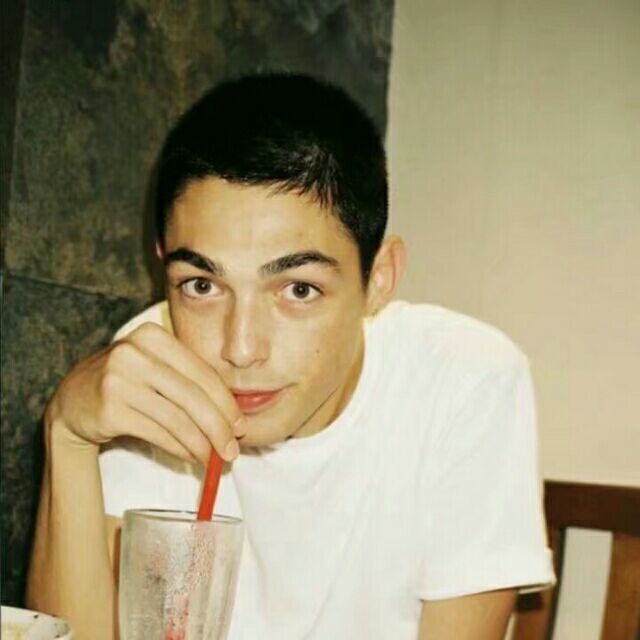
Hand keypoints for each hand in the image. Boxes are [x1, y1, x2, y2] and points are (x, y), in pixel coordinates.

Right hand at [47, 322, 244, 464]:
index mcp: (154, 336)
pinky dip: (180, 449)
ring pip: (176, 418)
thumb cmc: (128, 384)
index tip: (241, 426)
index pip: (202, 372)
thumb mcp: (156, 370)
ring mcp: (118, 379)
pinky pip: (157, 433)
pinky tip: (192, 457)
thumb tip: (234, 420)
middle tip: (233, 450)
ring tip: (215, 460)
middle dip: (219, 427)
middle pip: (192, 396)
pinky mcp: (109, 408)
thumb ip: (191, 385)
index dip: (226, 403)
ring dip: (201, 444)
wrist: (73, 401)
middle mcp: (135, 352)